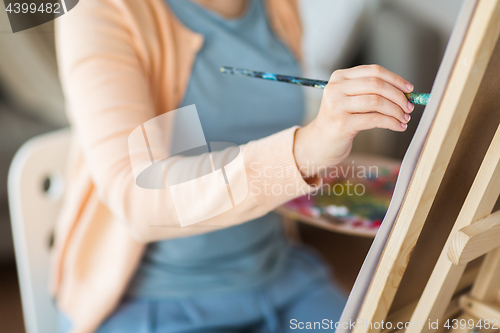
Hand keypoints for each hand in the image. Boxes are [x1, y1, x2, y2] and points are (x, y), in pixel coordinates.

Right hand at [294, 64, 413, 177]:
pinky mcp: (342, 124)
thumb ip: (371, 91)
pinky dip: (391, 123)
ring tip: (405, 118)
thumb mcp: (351, 99)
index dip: (395, 79)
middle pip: (376, 84)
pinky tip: (398, 127)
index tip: (409, 89)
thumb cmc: (342, 119)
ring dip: (396, 111)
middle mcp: (335, 89)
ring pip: (376, 101)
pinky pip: (374, 119)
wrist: (321, 142)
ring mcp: (336, 106)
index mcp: (339, 77)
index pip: (373, 71)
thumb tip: (405, 92)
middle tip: (410, 107)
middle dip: (398, 96)